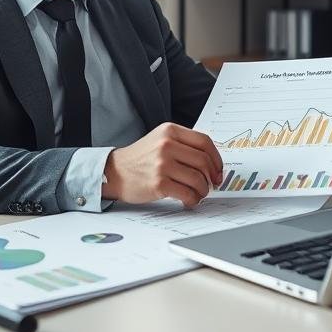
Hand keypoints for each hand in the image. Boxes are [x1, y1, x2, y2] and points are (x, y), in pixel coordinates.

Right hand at [104, 123, 223, 207]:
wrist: (114, 172)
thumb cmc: (141, 158)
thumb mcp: (161, 140)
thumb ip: (184, 145)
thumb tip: (212, 162)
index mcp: (170, 131)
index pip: (205, 142)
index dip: (216, 158)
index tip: (218, 170)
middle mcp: (167, 145)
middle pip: (203, 161)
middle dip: (211, 176)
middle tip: (211, 184)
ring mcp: (162, 164)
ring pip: (198, 179)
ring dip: (203, 190)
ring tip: (198, 193)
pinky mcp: (159, 183)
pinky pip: (187, 193)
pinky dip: (193, 199)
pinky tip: (188, 200)